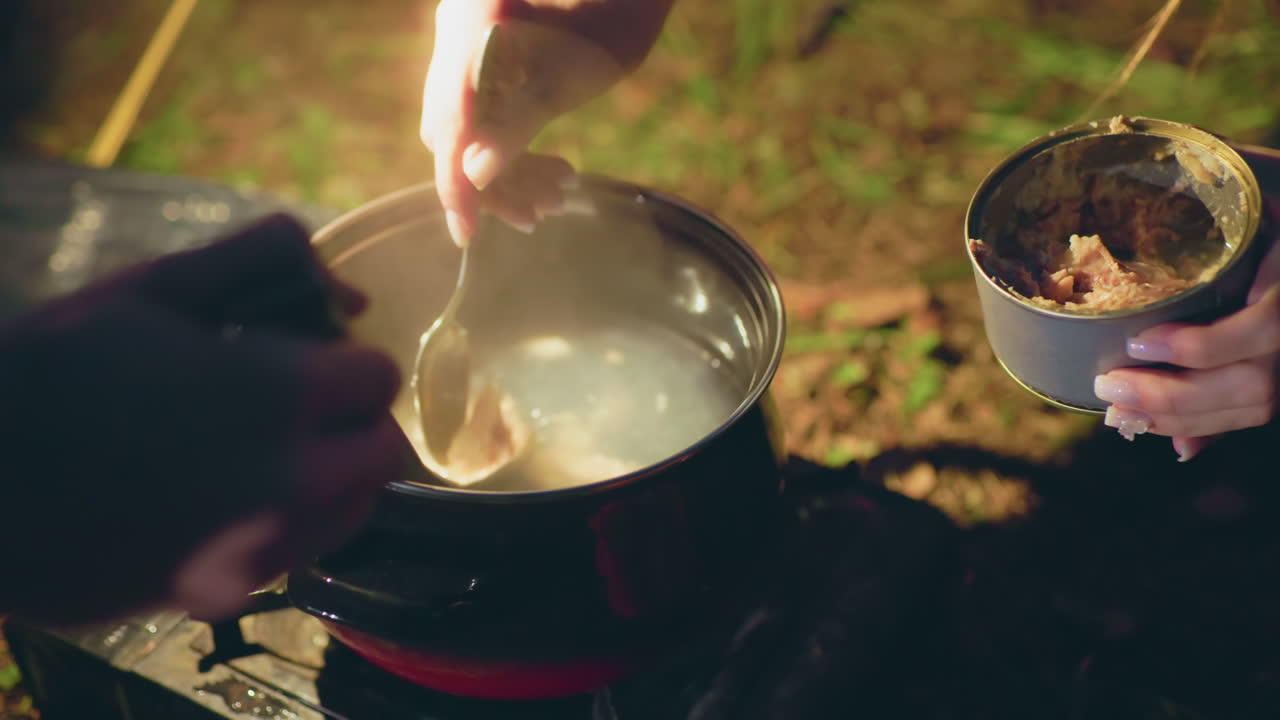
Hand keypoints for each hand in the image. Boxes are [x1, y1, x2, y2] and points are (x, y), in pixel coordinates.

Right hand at [0, 215, 403, 623]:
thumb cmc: (52, 369)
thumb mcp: (152, 289)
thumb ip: (261, 263)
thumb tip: (352, 293)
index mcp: (277, 394)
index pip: (378, 378)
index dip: (346, 361)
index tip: (308, 358)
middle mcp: (288, 479)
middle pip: (382, 451)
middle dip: (353, 421)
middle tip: (296, 405)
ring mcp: (261, 545)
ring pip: (354, 509)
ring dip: (334, 474)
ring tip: (266, 448)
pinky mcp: (227, 590)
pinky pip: (302, 552)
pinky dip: (293, 521)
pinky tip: (230, 493)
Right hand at [421, 0, 674, 245]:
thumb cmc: (614, 17)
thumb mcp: (569, 78)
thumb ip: (516, 123)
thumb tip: (472, 176)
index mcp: (469, 27)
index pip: (449, 123)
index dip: (455, 184)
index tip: (467, 233)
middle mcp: (454, 30)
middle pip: (453, 129)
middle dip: (495, 179)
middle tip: (542, 212)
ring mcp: (465, 39)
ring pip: (468, 125)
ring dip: (509, 167)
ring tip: (558, 194)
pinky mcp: (483, 52)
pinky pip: (482, 110)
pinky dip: (513, 143)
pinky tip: (554, 167)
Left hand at [1094, 146, 1279, 460]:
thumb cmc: (1276, 187)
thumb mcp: (1256, 171)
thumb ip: (1206, 169)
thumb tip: (1127, 134)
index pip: (1266, 327)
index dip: (1201, 347)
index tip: (1138, 341)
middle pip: (1255, 383)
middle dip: (1175, 395)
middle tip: (1107, 385)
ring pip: (1255, 405)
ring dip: (1179, 417)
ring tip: (1117, 407)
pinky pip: (1255, 413)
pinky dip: (1203, 426)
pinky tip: (1155, 428)